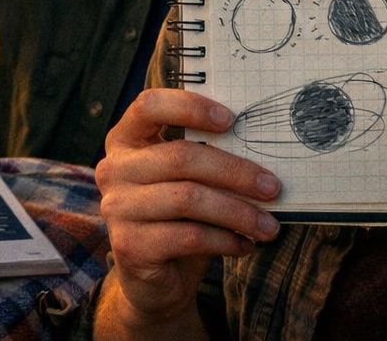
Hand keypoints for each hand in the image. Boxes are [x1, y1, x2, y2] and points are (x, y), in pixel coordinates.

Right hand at [94, 89, 280, 332]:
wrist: (155, 279)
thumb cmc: (178, 217)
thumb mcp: (187, 180)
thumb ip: (207, 157)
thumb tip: (262, 149)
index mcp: (125, 139)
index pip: (149, 106)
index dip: (189, 107)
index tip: (231, 120)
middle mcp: (114, 169)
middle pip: (179, 158)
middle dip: (234, 172)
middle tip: (272, 187)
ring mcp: (117, 208)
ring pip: (187, 199)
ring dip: (237, 212)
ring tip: (268, 225)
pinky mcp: (130, 246)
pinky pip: (188, 236)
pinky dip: (225, 240)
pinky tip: (244, 245)